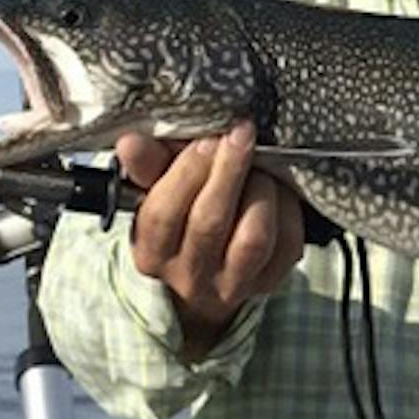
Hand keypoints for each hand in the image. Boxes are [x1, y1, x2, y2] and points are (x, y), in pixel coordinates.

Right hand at [120, 120, 305, 359]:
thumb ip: (148, 165)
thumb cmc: (182, 217)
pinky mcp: (271, 280)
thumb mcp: (157, 191)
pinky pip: (287, 242)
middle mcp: (189, 277)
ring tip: (260, 163)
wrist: (208, 273)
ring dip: (259, 190)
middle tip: (240, 134)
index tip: (207, 138)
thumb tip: (130, 142)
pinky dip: (287, 206)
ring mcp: (233, 284)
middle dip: (228, 170)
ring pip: (252, 239)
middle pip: (210, 223)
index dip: (187, 171)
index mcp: (152, 253)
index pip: (163, 214)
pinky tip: (278, 185)